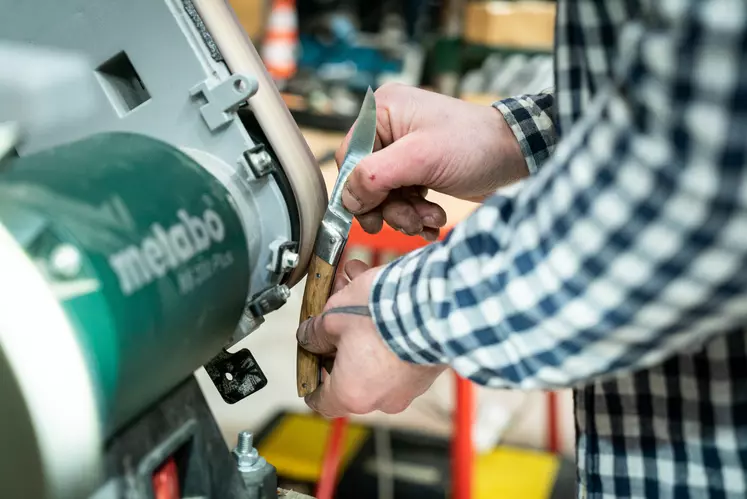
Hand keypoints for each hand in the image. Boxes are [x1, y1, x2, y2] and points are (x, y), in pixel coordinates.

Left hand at [296, 260, 445, 417]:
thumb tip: (310, 336)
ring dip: (366, 338)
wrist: (430, 304)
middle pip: (350, 378)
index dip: (311, 379)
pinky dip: (389, 336)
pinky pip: (400, 357)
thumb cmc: (381, 315)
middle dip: (341, 347)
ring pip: (376, 364)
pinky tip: (383, 304)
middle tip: (335, 321)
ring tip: (360, 301)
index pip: (321, 401)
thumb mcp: (333, 317)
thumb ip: (315, 333)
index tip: (311, 362)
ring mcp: (407, 388)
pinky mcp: (426, 372)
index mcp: (351, 393)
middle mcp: (381, 399)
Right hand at [337, 83, 525, 239]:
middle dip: (388, 207)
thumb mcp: (420, 158)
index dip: (358, 190)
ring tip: (430, 219)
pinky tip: (434, 219)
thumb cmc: (476, 145)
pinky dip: (416, 214)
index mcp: (383, 111)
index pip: (350, 157)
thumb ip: (376, 175)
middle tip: (408, 221)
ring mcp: (405, 150)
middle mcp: (390, 128)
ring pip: (385, 195)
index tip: (374, 214)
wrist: (518, 157)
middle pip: (366, 180)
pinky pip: (403, 199)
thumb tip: (348, 198)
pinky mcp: (420, 169)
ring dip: (405, 214)